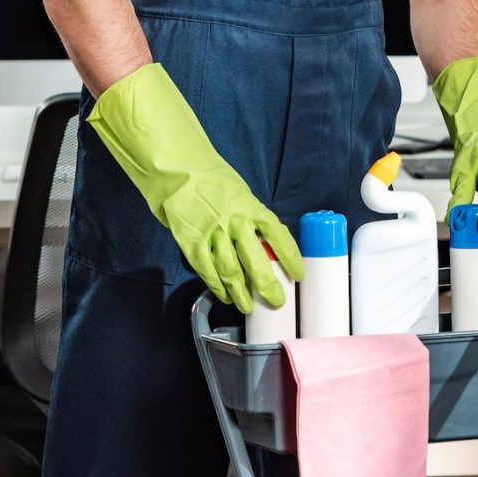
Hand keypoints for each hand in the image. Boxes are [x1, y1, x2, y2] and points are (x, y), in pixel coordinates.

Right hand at [89, 64, 303, 313]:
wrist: (179, 171)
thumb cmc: (213, 181)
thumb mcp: (242, 195)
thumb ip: (255, 219)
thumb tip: (270, 244)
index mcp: (251, 208)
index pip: (279, 236)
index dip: (291, 258)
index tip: (298, 274)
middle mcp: (234, 223)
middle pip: (256, 262)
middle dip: (268, 286)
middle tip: (276, 301)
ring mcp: (212, 234)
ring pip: (231, 272)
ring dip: (241, 293)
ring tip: (249, 306)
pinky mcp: (192, 242)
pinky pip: (207, 271)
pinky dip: (217, 286)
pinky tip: (224, 295)